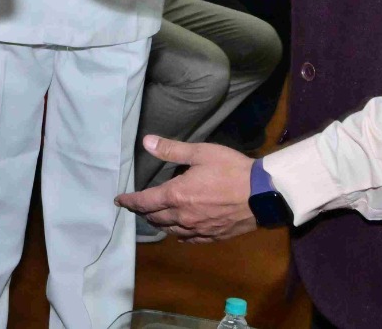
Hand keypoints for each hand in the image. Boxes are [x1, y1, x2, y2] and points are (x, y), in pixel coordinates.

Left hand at [115, 136, 256, 242]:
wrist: (263, 194)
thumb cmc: (230, 169)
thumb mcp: (201, 153)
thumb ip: (172, 150)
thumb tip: (146, 142)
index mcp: (176, 196)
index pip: (144, 202)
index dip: (130, 201)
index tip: (119, 200)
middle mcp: (183, 217)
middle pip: (155, 218)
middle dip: (142, 212)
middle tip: (135, 206)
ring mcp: (198, 230)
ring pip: (170, 230)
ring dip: (158, 223)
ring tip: (153, 216)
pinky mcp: (212, 237)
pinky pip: (188, 239)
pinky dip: (178, 234)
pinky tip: (178, 232)